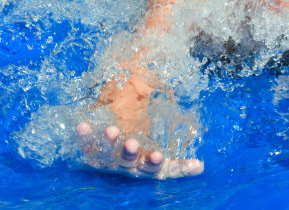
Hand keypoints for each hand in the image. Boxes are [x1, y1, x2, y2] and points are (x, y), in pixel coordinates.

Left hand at [77, 121, 203, 178]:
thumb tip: (201, 167)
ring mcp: (107, 160)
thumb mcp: (163, 166)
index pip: (149, 168)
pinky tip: (82, 125)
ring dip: (108, 143)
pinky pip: (87, 145)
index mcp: (143, 169)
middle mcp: (124, 166)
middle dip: (128, 153)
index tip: (156, 155)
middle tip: (131, 143)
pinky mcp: (93, 153)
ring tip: (110, 130)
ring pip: (106, 153)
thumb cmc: (144, 161)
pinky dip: (84, 136)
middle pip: (126, 162)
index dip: (152, 163)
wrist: (116, 160)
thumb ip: (179, 167)